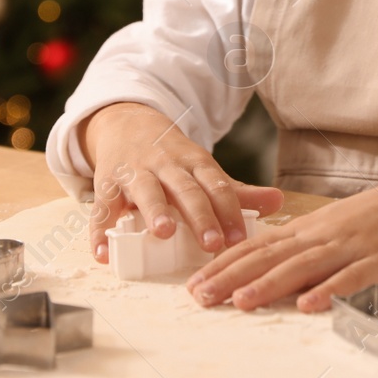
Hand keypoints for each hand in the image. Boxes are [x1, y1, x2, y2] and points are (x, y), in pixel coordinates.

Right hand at [80, 102, 283, 262]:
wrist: (127, 123)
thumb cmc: (173, 159)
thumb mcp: (203, 170)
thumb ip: (237, 191)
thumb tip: (278, 202)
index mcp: (194, 163)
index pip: (216, 184)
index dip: (228, 210)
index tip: (238, 238)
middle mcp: (166, 165)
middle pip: (185, 189)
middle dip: (200, 215)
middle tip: (212, 242)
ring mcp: (135, 172)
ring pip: (146, 191)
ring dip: (155, 211)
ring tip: (163, 233)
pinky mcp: (107, 183)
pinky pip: (102, 207)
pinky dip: (99, 231)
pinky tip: (102, 254)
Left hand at [186, 162, 377, 313]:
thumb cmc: (376, 217)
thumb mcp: (332, 225)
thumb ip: (299, 244)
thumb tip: (259, 264)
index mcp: (310, 228)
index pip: (259, 246)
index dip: (225, 264)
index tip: (195, 283)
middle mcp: (325, 235)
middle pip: (272, 257)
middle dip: (233, 277)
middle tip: (201, 297)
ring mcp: (352, 247)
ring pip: (305, 267)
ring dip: (271, 285)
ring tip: (241, 302)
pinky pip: (353, 278)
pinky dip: (330, 291)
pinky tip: (310, 305)